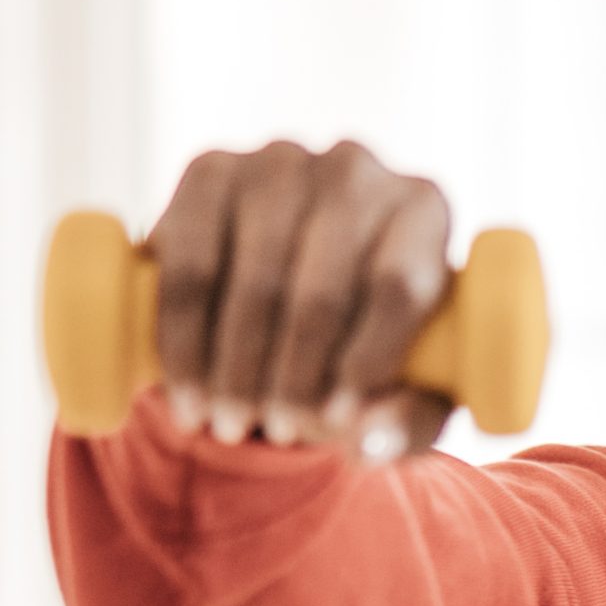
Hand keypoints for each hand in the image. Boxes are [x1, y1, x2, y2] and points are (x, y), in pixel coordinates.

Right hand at [146, 138, 453, 458]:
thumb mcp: (410, 391)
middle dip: (293, 378)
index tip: (339, 422)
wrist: (297, 293)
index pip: (398, 284)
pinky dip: (182, 337)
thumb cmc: (375, 345)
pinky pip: (188, 261)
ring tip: (228, 425)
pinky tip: (183, 390)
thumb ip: (406, 423)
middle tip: (279, 432)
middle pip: (321, 289)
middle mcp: (356, 170)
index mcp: (423, 209)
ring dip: (234, 367)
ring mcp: (279, 161)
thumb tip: (367, 444)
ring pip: (252, 279)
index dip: (367, 360)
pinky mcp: (210, 168)